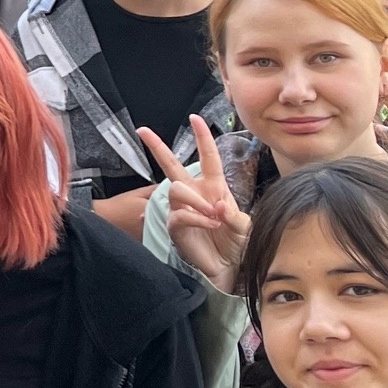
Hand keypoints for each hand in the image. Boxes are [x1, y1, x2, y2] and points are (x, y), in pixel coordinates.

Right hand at [139, 116, 252, 294]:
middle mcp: (194, 194)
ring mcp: (182, 209)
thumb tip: (217, 206)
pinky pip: (180, 214)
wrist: (231, 268)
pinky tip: (210, 225)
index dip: (202, 137)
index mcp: (214, 187)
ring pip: (177, 189)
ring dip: (196, 201)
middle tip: (142, 131)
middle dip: (156, 146)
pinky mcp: (176, 226)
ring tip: (213, 216)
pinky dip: (198, 218)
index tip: (194, 118)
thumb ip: (235, 214)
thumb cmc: (239, 244)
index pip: (207, 157)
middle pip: (171, 165)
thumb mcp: (245, 225)